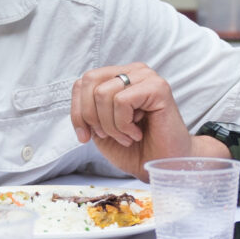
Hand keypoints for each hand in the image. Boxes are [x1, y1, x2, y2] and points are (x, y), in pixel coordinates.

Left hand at [70, 63, 194, 178]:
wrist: (162, 166)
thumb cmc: (136, 149)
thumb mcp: (101, 130)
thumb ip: (87, 111)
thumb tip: (78, 104)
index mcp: (119, 77)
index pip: (83, 81)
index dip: (77, 111)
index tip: (85, 137)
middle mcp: (133, 72)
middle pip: (90, 81)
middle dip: (91, 116)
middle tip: (109, 135)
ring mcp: (146, 77)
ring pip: (104, 93)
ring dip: (111, 125)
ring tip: (127, 136)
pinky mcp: (158, 87)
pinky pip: (122, 101)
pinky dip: (123, 124)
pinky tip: (136, 133)